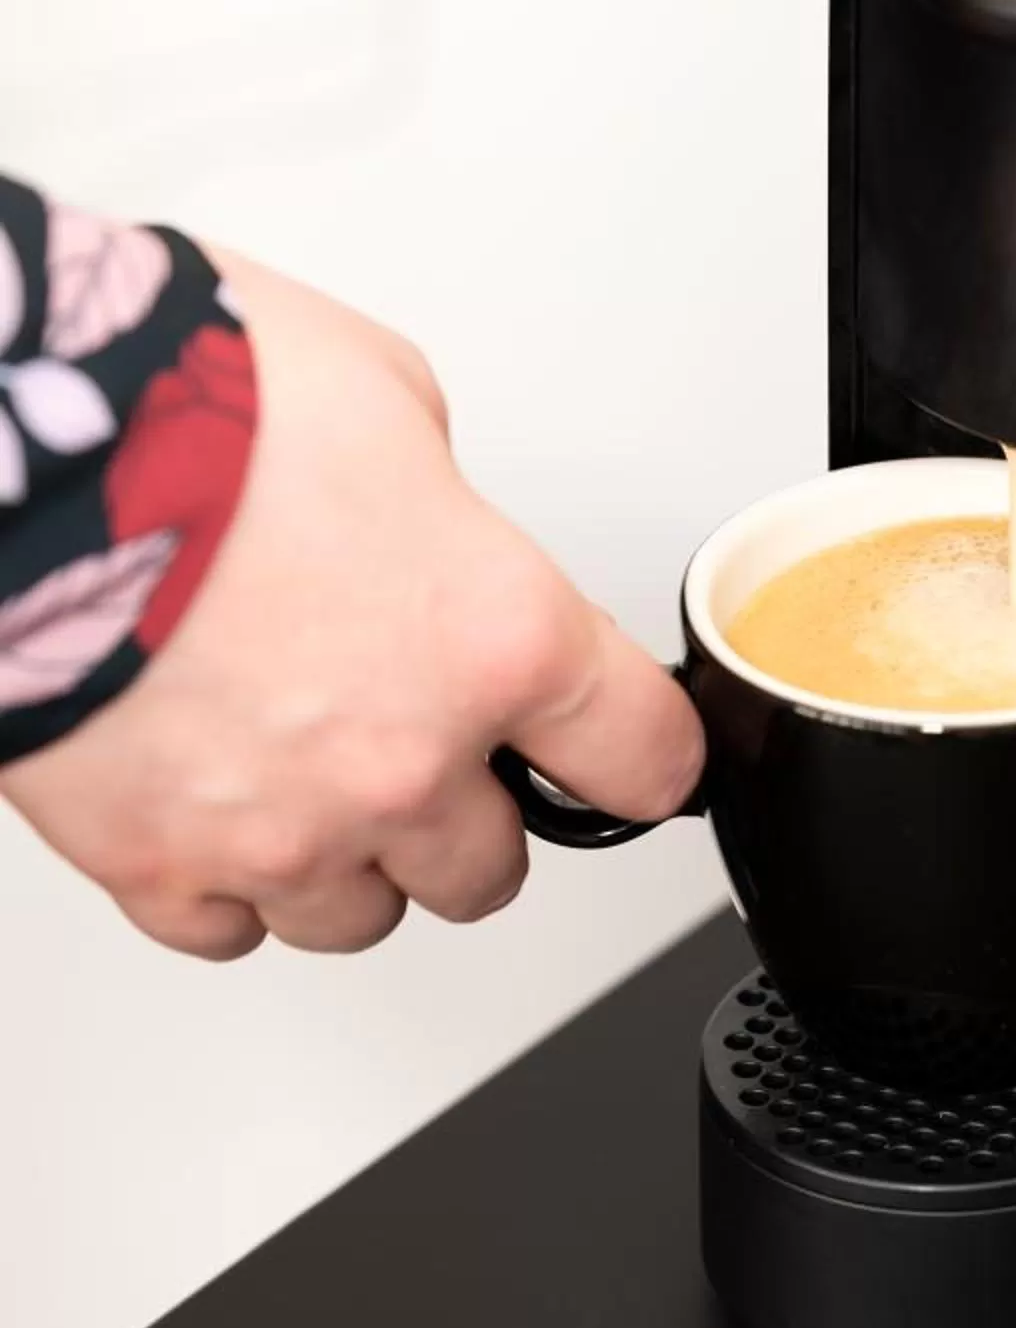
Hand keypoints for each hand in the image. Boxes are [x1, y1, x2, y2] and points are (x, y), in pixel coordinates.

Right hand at [0, 256, 701, 957]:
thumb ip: (444, 500)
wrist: (27, 454)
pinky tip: (218, 800)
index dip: (642, 751)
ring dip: (352, 856)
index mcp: (498, 636)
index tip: (630, 751)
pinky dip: (230, 880)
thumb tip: (434, 528)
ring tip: (303, 761)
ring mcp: (280, 831)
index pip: (643, 757)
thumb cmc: (194, 401)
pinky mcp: (156, 865)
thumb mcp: (388, 397)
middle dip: (468, 806)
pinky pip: (230, 930)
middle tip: (422, 734)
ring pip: (363, 914)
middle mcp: (404, 757)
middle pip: (494, 868)